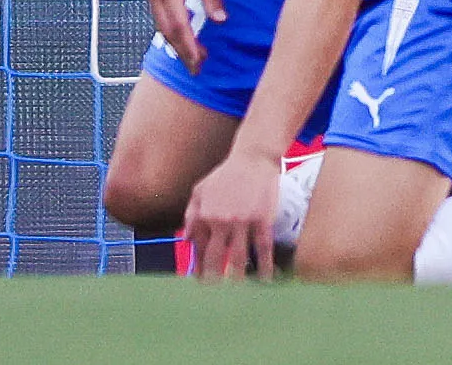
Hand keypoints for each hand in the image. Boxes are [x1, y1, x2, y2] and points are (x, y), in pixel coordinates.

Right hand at [142, 0, 223, 70]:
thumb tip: (220, 22)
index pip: (180, 26)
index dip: (190, 47)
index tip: (200, 62)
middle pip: (168, 31)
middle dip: (182, 51)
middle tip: (198, 68)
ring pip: (161, 26)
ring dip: (176, 43)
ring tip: (193, 56)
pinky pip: (159, 16)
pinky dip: (170, 30)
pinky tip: (182, 36)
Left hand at [181, 148, 279, 279]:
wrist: (254, 157)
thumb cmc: (226, 174)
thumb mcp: (200, 190)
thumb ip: (191, 214)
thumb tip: (186, 240)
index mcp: (204, 215)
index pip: (199, 248)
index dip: (198, 266)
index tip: (200, 279)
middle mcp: (221, 221)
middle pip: (215, 258)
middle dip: (213, 279)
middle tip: (214, 294)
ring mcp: (243, 221)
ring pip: (238, 257)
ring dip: (236, 277)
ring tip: (236, 290)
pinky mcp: (262, 219)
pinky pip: (263, 247)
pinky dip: (264, 265)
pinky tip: (265, 278)